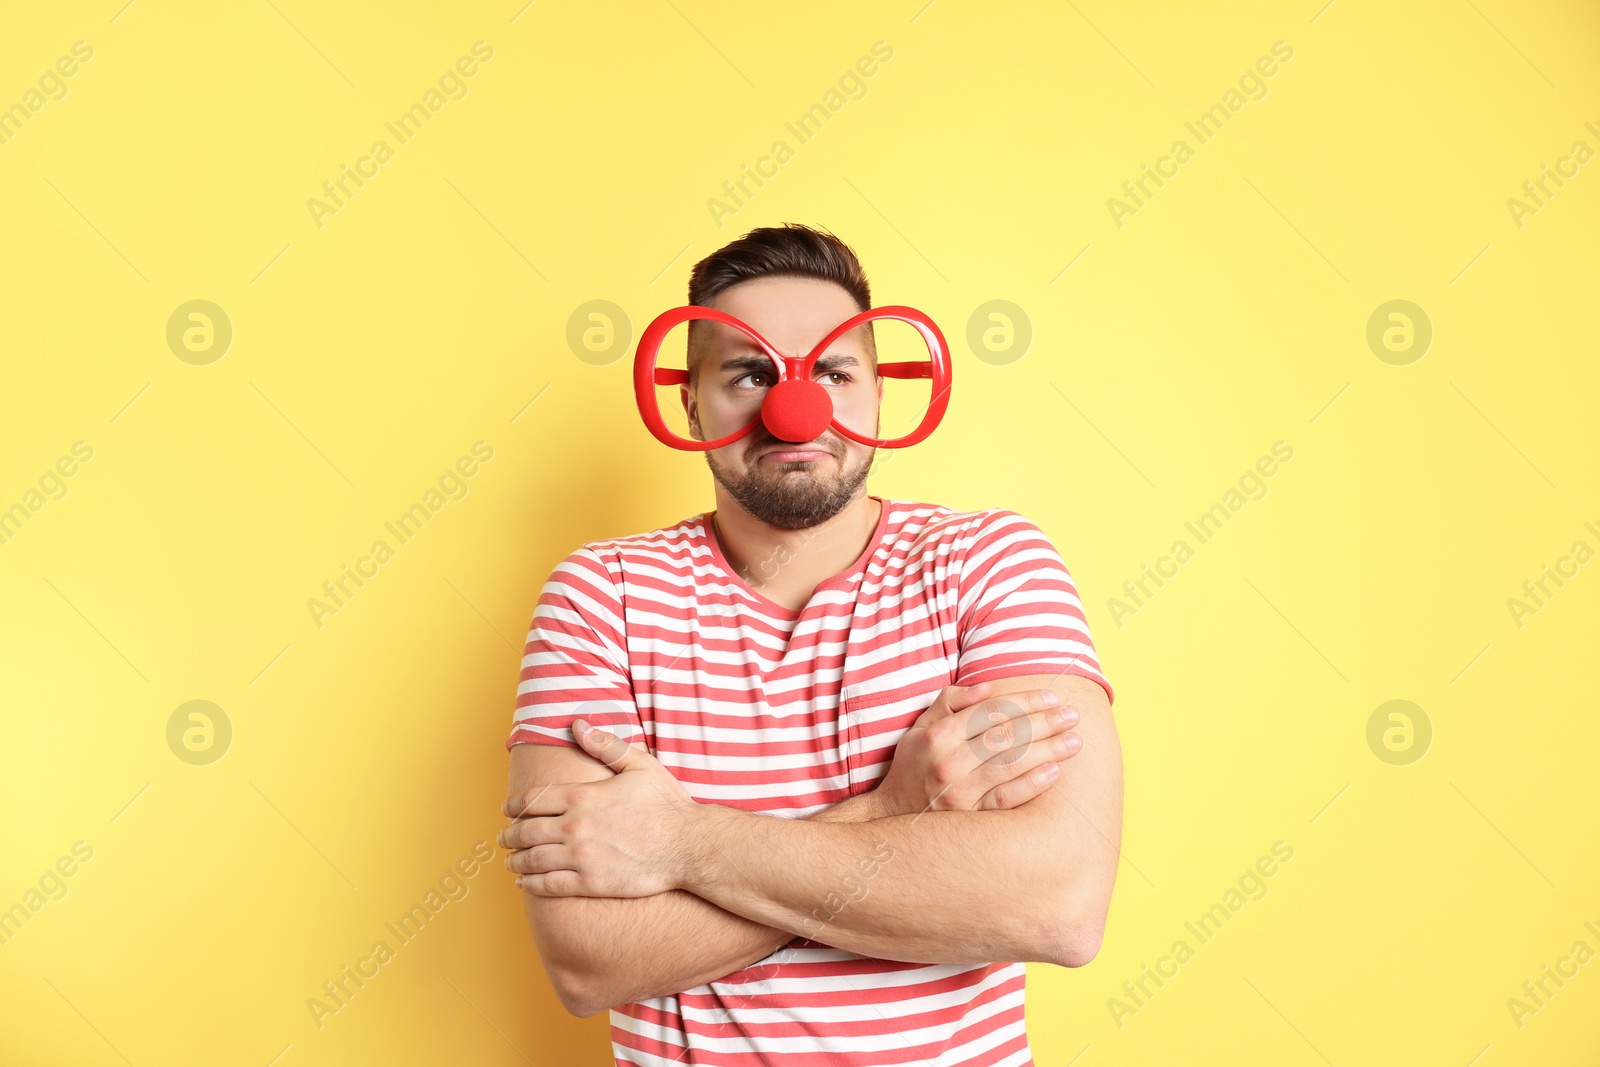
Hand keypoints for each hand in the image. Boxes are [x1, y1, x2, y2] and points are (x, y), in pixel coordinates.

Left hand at [499, 720, 699, 897]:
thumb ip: (605, 745)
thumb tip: (578, 724)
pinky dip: (531, 884)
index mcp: (583, 796)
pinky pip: (549, 885)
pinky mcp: (591, 882)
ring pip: (533, 859)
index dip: (514, 805)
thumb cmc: (667, 804)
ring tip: (510, 861)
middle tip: (502, 838)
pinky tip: (525, 883)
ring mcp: (582, 857)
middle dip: (509, 835)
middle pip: (526, 831)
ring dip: (516, 860)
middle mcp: (576, 826)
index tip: (506, 810)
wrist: (689, 846)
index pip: (533, 799)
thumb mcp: (639, 765)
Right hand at [871, 682, 1081, 816]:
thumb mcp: (920, 728)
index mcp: (939, 734)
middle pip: (1006, 735)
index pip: (991, 711)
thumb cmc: (913, 766)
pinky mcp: (969, 816)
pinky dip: (1032, 783)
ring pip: (1011, 764)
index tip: (1051, 695)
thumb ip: (950, 703)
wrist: (892, 816)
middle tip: (1072, 715)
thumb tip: (986, 688)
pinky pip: (1006, 798)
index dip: (1025, 701)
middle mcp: (949, 761)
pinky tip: (1055, 771)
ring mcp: (959, 791)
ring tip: (1074, 740)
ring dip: (1048, 750)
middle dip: (1044, 721)